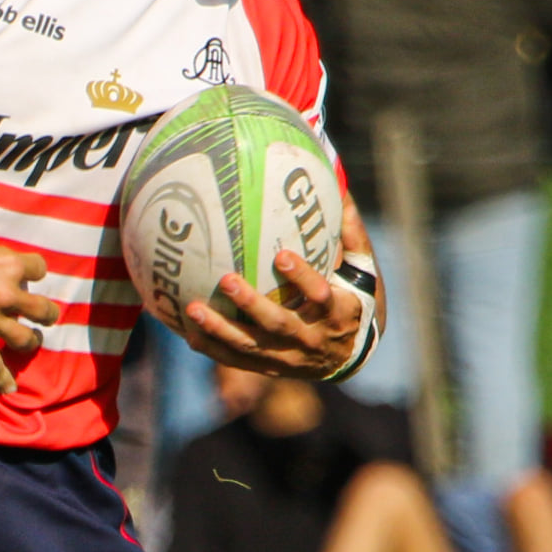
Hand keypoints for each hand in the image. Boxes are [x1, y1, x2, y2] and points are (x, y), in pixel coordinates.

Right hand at [0, 224, 59, 393]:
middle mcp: (5, 294)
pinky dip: (1, 380)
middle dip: (46, 314)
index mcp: (8, 264)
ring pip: (25, 340)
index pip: (39, 269)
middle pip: (42, 310)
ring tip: (30, 342)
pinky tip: (8, 388)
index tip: (28, 278)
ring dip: (31, 342)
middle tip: (45, 317)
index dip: (34, 273)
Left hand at [182, 248, 361, 377]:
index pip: (322, 296)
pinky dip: (213, 348)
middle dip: (252, 304)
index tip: (282, 256)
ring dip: (221, 329)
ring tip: (193, 308)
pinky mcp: (271, 369)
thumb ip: (350, 232)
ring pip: (252, 346)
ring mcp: (290, 358)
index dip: (303, 278)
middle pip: (280, 324)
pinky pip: (238, 360)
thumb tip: (339, 182)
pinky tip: (189, 333)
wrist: (351, 356)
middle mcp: (313, 339)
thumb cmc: (354, 300)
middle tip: (227, 280)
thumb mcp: (362, 270)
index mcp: (339, 313)